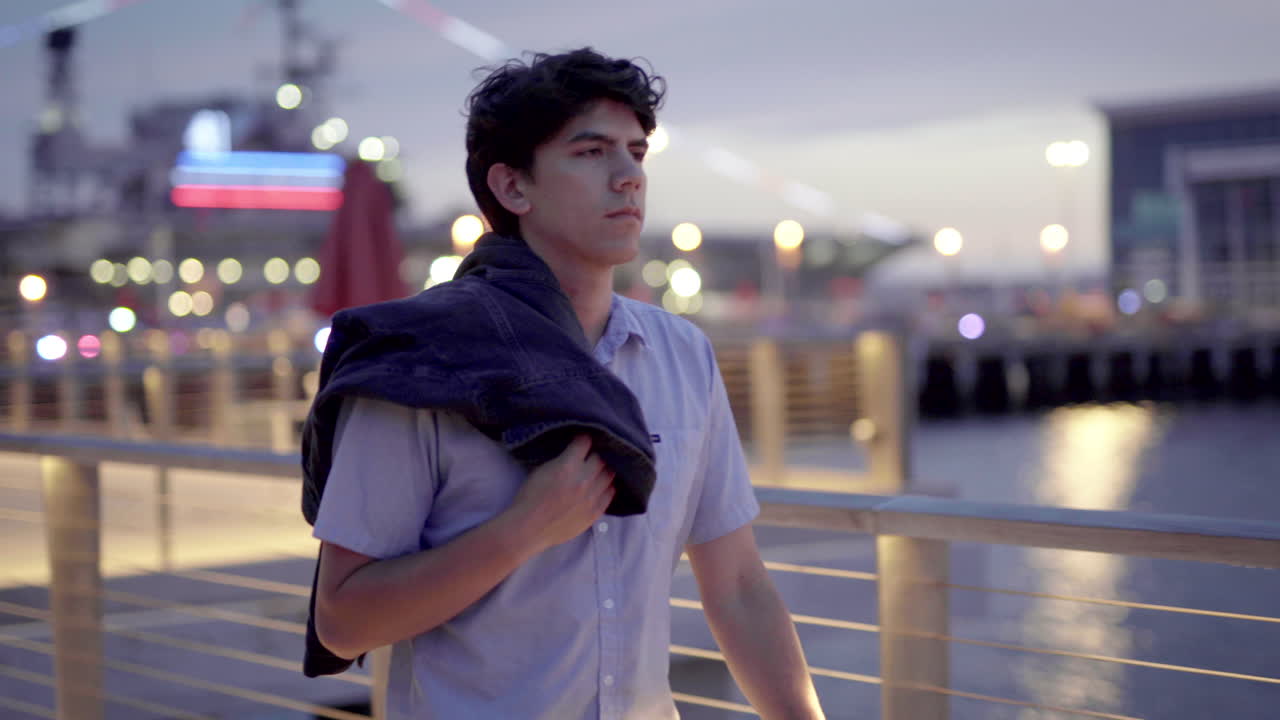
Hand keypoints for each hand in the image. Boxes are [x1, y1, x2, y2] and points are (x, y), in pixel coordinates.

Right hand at [505, 435, 614, 553]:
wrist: (529, 528)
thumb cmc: (530, 498)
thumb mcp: (542, 470)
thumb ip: (561, 460)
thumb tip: (574, 454)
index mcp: (567, 466)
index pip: (585, 442)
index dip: (583, 439)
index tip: (582, 440)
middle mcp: (584, 480)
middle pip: (601, 458)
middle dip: (594, 454)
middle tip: (589, 457)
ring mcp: (592, 497)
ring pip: (609, 474)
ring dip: (603, 470)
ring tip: (598, 471)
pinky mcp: (595, 512)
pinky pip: (610, 494)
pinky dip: (607, 487)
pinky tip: (601, 486)